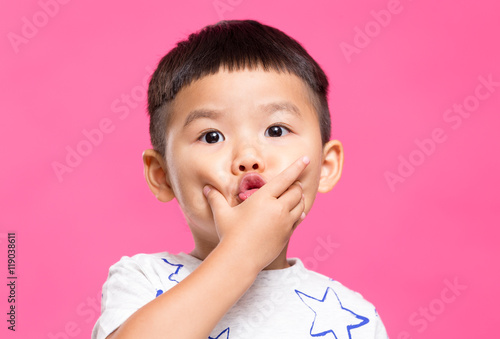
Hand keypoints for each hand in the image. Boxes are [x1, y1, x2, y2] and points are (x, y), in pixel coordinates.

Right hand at [203, 156, 309, 270]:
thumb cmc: (229, 234)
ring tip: (294, 197)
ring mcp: (284, 222)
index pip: (285, 178)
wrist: (240, 259)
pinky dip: (298, 214)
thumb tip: (206, 189)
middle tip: (292, 184)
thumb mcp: (221, 214)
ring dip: (298, 199)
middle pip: (295, 191)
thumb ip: (215, 198)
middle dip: (295, 185)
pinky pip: (298, 219)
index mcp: (263, 198)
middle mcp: (277, 208)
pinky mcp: (287, 234)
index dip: (297, 167)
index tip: (306, 159)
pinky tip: (296, 214)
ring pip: (300, 205)